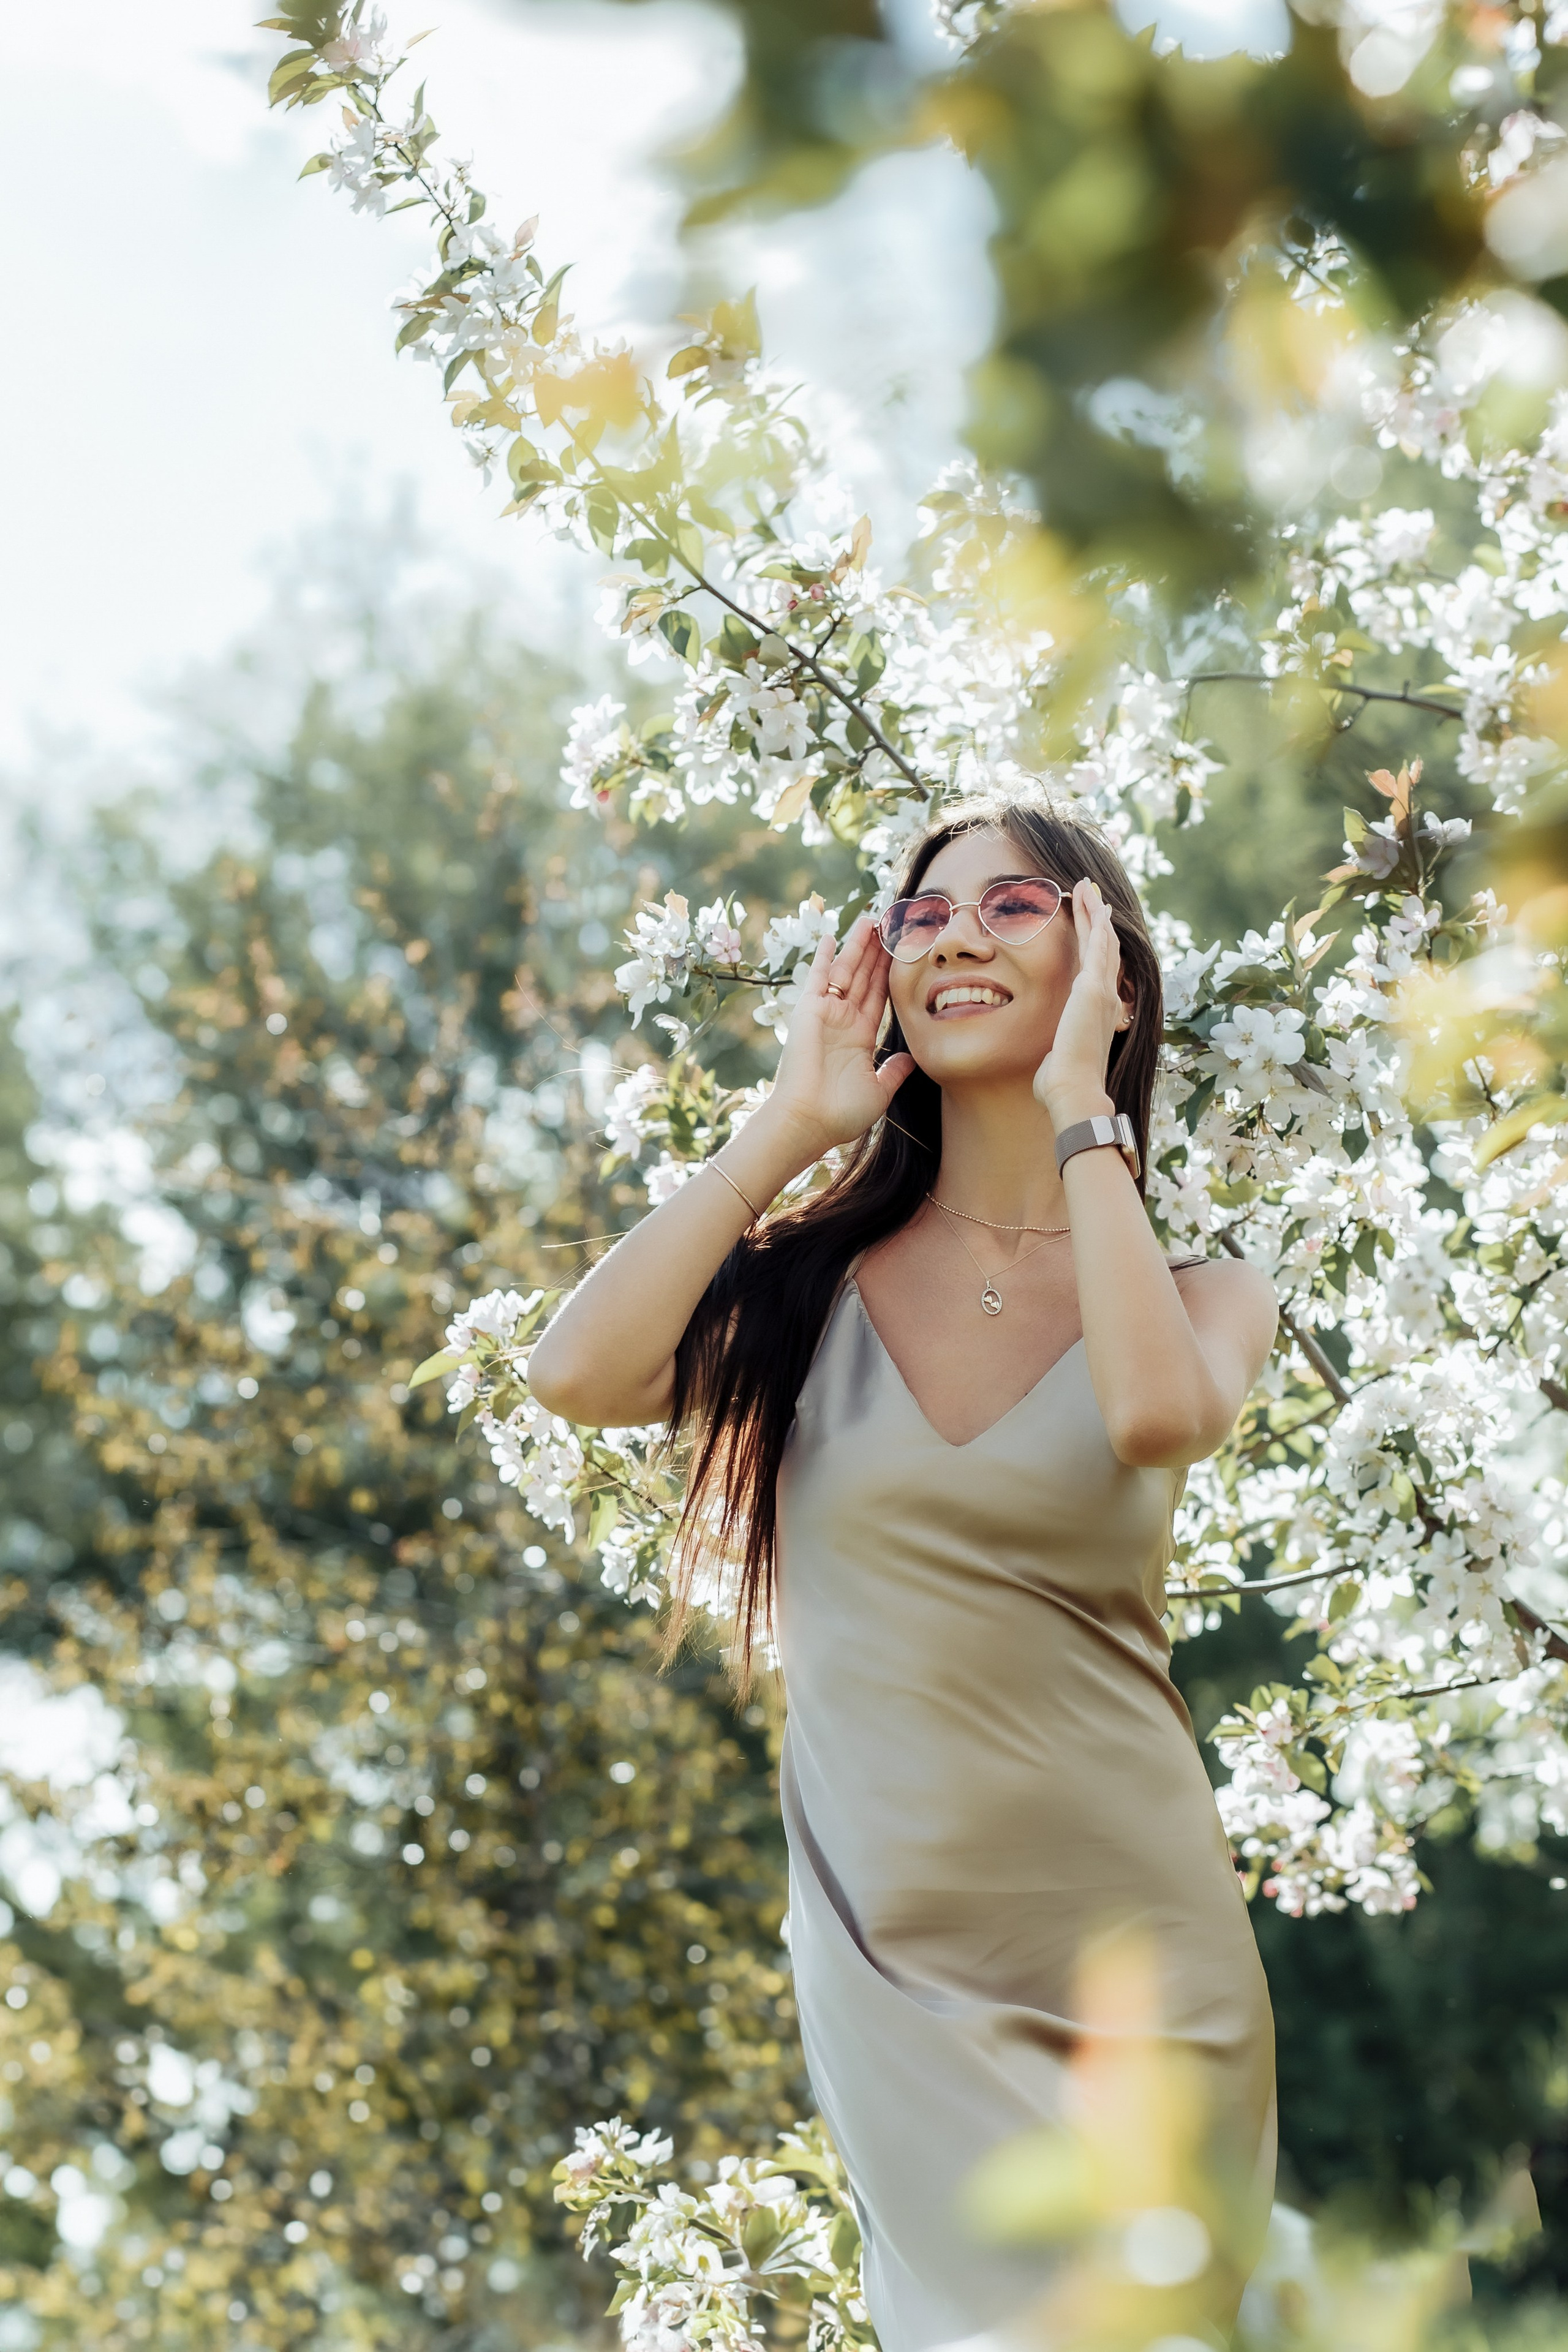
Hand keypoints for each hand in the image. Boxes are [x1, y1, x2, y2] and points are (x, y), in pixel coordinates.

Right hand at [761, 915, 915, 1153]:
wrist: (808, 1121)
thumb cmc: (841, 1113)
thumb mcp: (879, 1091)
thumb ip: (894, 1071)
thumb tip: (911, 1058)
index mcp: (860, 1037)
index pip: (880, 996)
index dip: (892, 972)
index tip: (904, 950)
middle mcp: (843, 1021)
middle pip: (865, 977)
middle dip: (877, 951)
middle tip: (890, 923)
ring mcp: (826, 1014)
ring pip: (847, 972)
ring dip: (858, 946)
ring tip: (872, 919)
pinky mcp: (809, 1011)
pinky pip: (819, 978)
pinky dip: (825, 957)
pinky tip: (832, 936)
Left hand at [1032, 878, 1126, 1123]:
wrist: (1074, 1090)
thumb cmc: (1062, 1083)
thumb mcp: (1059, 1059)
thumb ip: (1058, 1052)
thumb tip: (1051, 1064)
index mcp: (1097, 1011)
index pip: (1097, 968)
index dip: (1096, 943)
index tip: (1092, 923)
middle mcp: (1106, 997)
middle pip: (1104, 947)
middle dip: (1097, 918)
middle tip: (1092, 892)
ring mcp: (1103, 991)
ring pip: (1103, 940)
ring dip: (1095, 912)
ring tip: (1088, 887)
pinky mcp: (1093, 989)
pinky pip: (1099, 945)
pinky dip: (1097, 922)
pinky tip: (1093, 903)